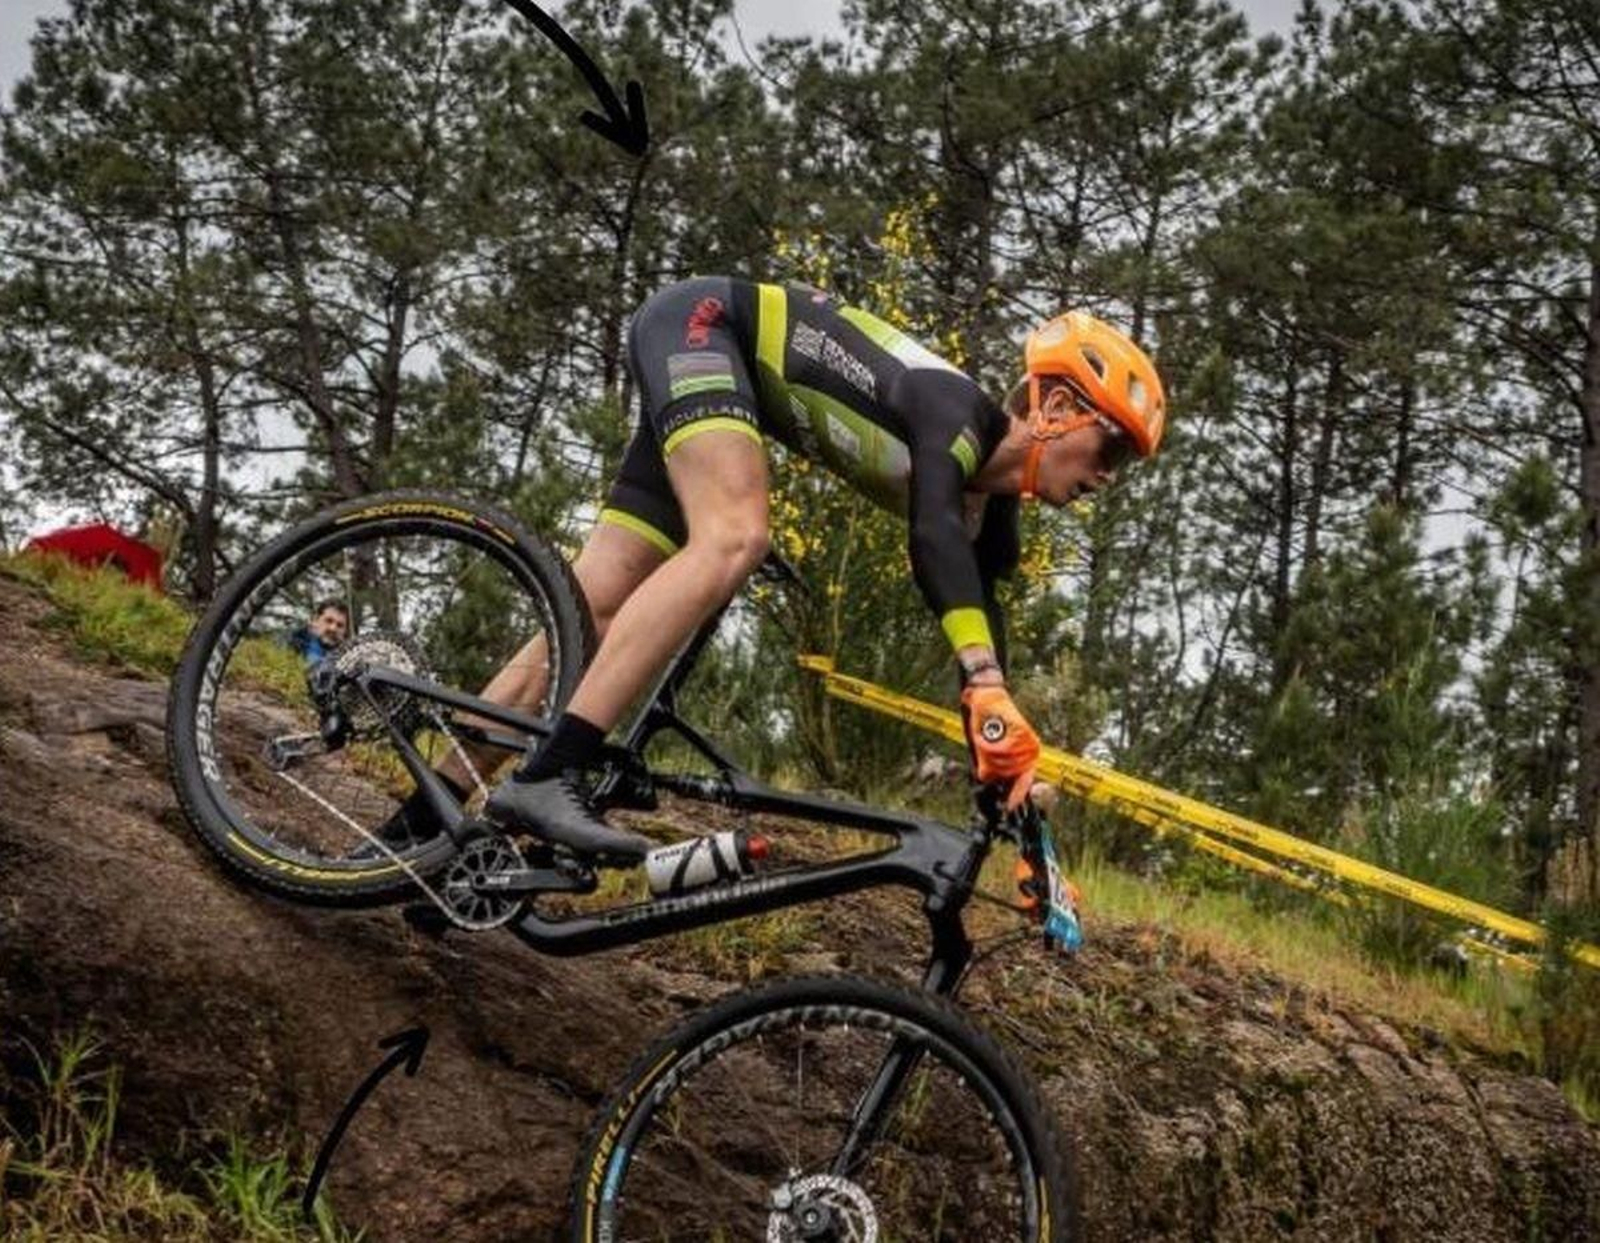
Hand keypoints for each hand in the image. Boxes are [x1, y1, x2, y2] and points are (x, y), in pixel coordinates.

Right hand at [960, 683, 1040, 810]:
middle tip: (983, 751)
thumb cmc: (987, 721)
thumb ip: (995, 766)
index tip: (1009, 807)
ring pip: (1002, 764)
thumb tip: (993, 784)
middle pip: (1008, 774)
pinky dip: (987, 746)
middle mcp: (1030, 749)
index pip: (1024, 780)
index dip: (1016, 794)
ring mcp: (1027, 741)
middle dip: (992, 767)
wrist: (987, 695)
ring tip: (984, 739)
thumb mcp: (990, 748)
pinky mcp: (1020, 731)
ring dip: (987, 755)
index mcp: (1025, 754)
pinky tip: (985, 735)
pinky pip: (999, 751)